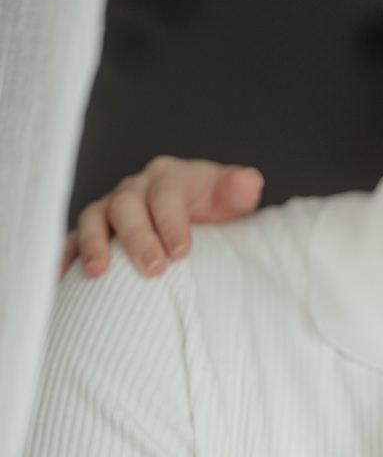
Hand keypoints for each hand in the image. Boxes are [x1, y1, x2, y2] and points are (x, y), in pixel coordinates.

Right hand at [61, 156, 264, 279]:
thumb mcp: (232, 202)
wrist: (196, 219)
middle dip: (137, 237)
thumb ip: (238, 192)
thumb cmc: (213, 212)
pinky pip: (73, 240)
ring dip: (94, 245)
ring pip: (94, 219)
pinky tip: (61, 277)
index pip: (166, 194)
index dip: (171, 221)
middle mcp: (135, 189)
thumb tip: (248, 182)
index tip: (182, 252)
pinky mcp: (93, 232)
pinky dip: (65, 256)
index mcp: (169, 178)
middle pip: (127, 206)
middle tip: (153, 269)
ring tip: (98, 273)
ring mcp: (110, 209)